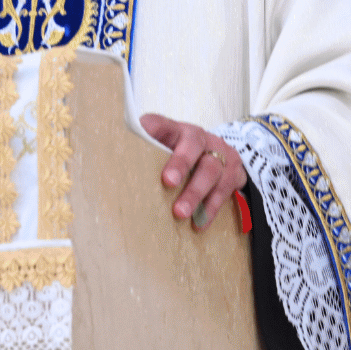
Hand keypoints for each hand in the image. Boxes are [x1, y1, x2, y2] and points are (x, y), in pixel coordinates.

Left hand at [138, 113, 247, 228]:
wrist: (223, 159)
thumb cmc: (185, 157)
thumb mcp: (168, 147)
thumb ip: (148, 145)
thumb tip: (116, 144)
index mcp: (182, 131)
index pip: (168, 125)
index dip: (158, 128)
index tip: (145, 131)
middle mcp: (204, 140)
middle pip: (195, 147)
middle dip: (181, 164)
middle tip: (168, 182)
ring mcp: (223, 157)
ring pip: (212, 172)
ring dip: (196, 193)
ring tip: (180, 213)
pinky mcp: (235, 175)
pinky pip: (224, 193)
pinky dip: (210, 210)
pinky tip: (198, 224)